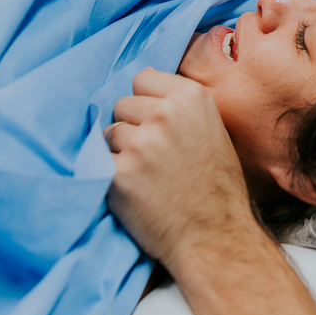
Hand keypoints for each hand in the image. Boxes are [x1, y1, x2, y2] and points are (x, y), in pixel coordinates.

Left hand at [107, 68, 260, 267]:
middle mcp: (166, 114)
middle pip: (123, 104)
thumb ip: (180, 105)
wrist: (214, 236)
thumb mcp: (212, 130)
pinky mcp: (119, 172)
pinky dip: (112, 175)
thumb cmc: (215, 187)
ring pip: (110, 133)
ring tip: (147, 175)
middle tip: (154, 156)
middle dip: (132, 126)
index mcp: (192, 98)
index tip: (158, 125)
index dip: (147, 103)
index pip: (143, 78)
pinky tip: (136, 190)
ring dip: (121, 152)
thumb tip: (143, 82)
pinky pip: (100, 160)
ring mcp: (141, 143)